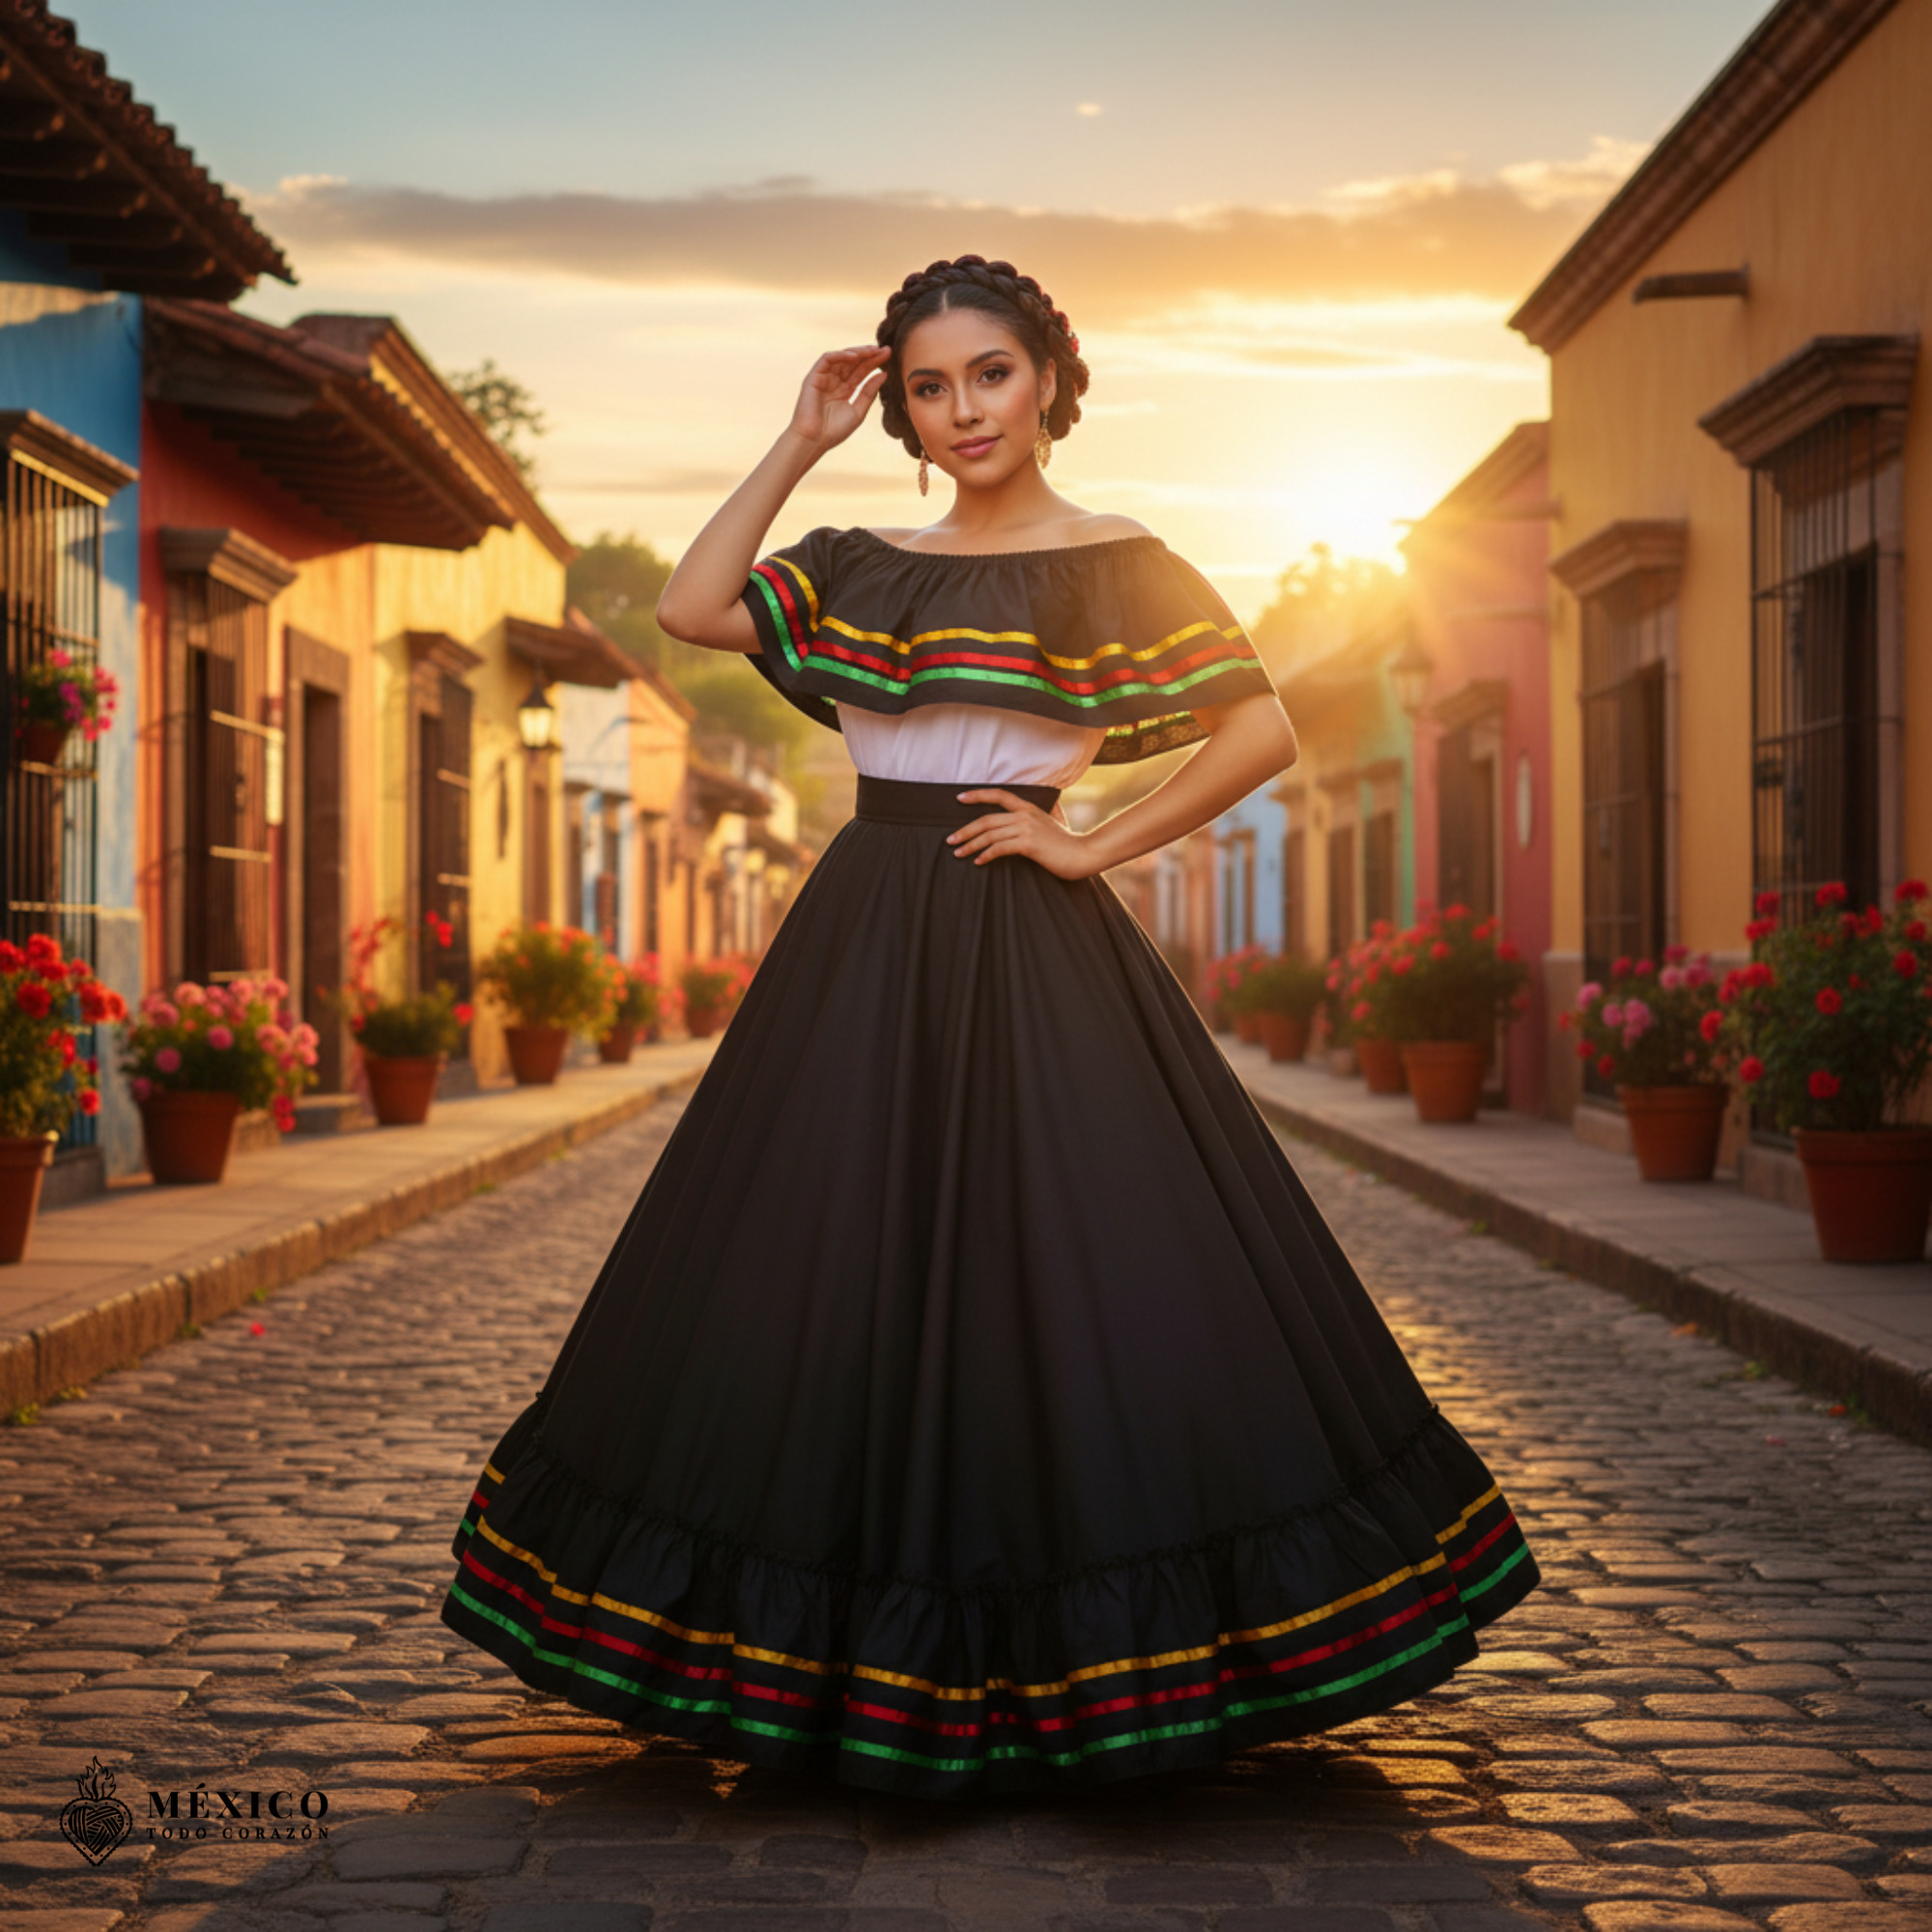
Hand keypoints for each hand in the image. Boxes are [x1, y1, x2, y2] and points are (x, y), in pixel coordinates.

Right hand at [789, 347, 888, 452]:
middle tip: (885, 349)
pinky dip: (840, 355)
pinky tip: (855, 356)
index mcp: (845, 390)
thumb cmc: (834, 431)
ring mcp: (824, 378)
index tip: (889, 355)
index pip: (861, 372)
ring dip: (857, 352)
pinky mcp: (814, 376)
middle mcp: (835, 381)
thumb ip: (869, 393)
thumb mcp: (858, 411)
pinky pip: (827, 359)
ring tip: (872, 350)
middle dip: (869, 355)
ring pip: (841, 358)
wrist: (814, 441)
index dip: (874, 363)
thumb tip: (884, 374)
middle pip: (854, 363)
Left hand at [947, 790, 1098, 879]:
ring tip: (958, 853)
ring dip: (970, 845)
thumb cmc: (1066, 843)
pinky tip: (978, 862)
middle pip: (986, 820)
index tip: (959, 798)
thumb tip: (1022, 819)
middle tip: (950, 840)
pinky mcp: (1028, 844)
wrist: (1082, 854)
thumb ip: (1036, 818)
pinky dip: (986, 855)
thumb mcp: (1050, 823)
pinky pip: (999, 848)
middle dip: (965, 830)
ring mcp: (1026, 828)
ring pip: (989, 835)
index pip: (999, 795)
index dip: (978, 795)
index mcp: (1028, 807)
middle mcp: (1025, 815)